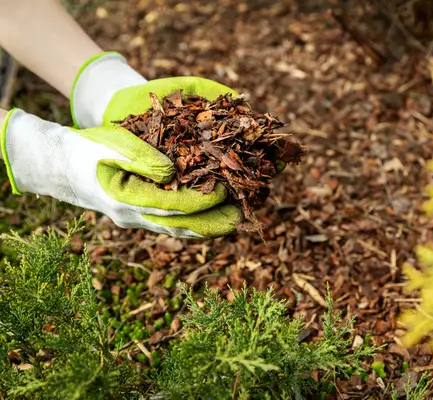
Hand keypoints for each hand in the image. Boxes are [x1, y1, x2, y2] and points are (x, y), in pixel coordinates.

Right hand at [68, 52, 244, 236]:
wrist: (63, 166)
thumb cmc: (89, 149)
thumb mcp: (113, 146)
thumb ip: (141, 158)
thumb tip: (172, 173)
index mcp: (126, 198)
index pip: (174, 205)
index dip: (202, 199)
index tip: (225, 189)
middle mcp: (133, 216)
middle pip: (180, 226)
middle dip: (212, 223)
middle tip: (240, 218)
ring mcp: (135, 221)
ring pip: (176, 230)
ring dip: (205, 228)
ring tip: (233, 222)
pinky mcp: (139, 217)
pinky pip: (170, 225)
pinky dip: (192, 225)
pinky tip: (210, 221)